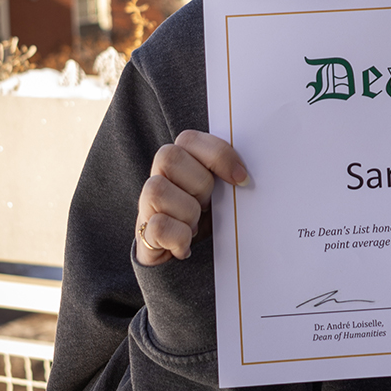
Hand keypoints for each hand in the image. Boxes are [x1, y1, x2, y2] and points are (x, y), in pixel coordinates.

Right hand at [134, 129, 247, 265]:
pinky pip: (158, 227)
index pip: (189, 139)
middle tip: (208, 204)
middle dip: (200, 184)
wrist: (184, 251)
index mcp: (180, 158)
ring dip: (188, 212)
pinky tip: (186, 245)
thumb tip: (246, 175)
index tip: (242, 179)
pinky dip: (180, 238)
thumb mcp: (220, 191)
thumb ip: (226, 175)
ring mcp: (146, 203)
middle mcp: (158, 175)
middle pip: (170, 158)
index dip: (218, 155)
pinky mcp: (143, 232)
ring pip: (158, 190)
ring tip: (195, 225)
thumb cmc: (208, 215)